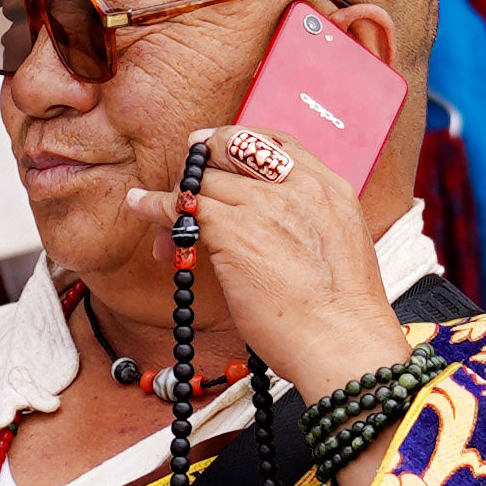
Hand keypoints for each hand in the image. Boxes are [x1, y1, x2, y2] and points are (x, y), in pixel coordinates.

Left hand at [118, 125, 397, 406]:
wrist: (344, 344)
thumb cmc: (342, 318)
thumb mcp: (340, 249)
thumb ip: (309, 225)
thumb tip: (273, 231)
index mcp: (330, 188)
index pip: (275, 142)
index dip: (236, 143)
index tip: (213, 152)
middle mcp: (298, 186)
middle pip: (232, 151)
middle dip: (204, 168)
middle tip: (186, 190)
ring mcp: (265, 205)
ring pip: (204, 179)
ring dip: (179, 197)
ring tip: (161, 220)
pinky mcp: (234, 230)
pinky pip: (182, 205)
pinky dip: (155, 205)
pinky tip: (141, 207)